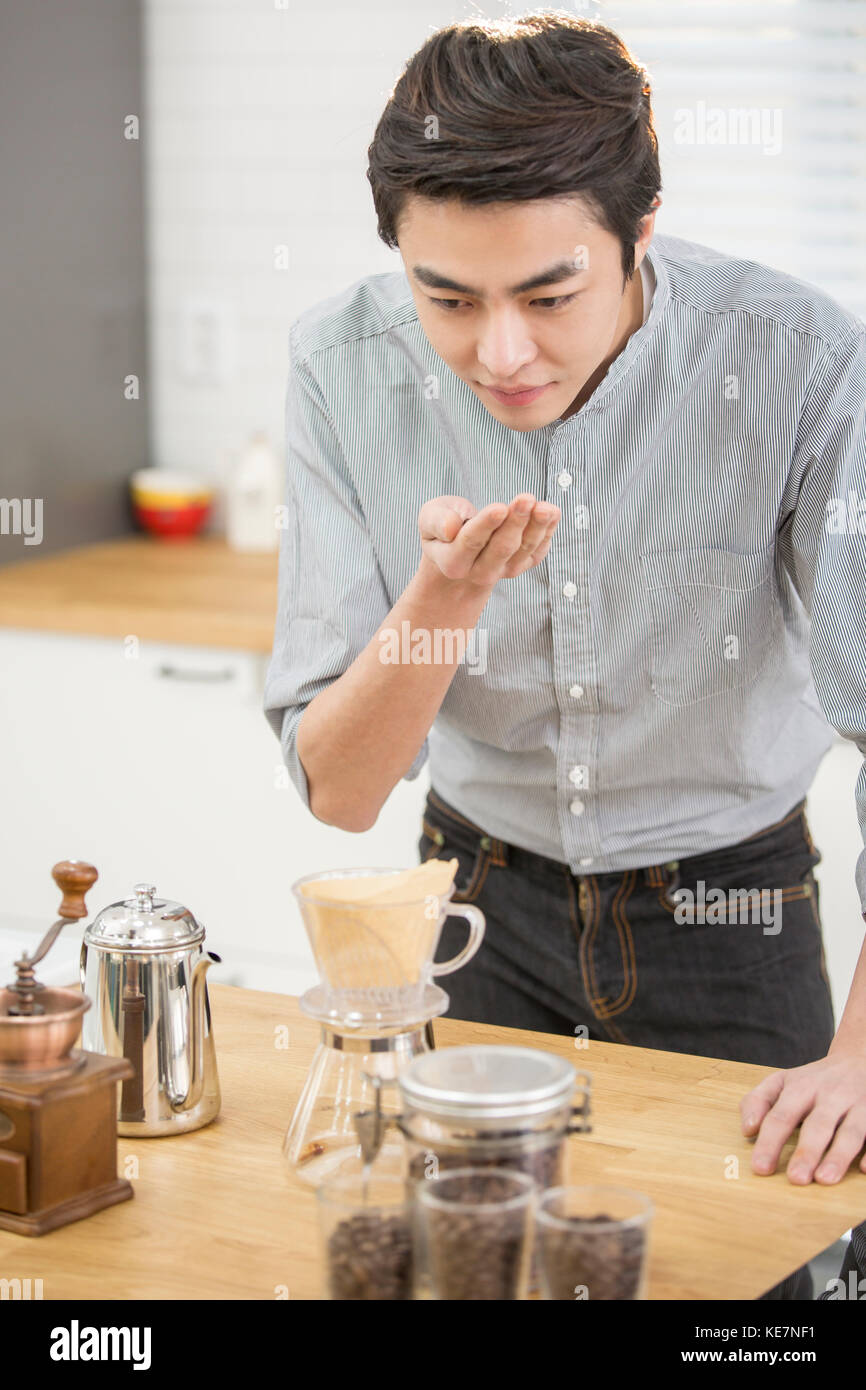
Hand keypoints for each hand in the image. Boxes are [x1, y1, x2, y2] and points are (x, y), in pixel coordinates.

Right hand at [418, 492, 559, 590]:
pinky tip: (553, 514)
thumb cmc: (443, 529)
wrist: (458, 554)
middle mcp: (479, 571)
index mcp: (453, 561)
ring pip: (524, 551)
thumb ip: (435, 521)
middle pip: (501, 548)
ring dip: (537, 527)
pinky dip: (547, 533)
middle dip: (516, 522)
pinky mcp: (521, 565)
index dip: (486, 525)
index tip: (500, 508)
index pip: (470, 542)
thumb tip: (450, 527)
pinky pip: (537, 553)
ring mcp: (503, 571)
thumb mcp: (429, 518)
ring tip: (546, 507)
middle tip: (526, 498)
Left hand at [740, 1047, 865, 1183]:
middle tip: (795, 1179)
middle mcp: (831, 1095)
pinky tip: (864, 1169)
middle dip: (806, 1152)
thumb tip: (747, 1131)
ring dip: (838, 1156)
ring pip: (850, 1131)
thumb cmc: (814, 1080)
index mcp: (801, 1087)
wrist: (859, 1059)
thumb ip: (758, 1101)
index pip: (782, 1116)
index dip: (770, 1142)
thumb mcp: (782, 1081)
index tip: (761, 1168)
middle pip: (817, 1125)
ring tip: (824, 1179)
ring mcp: (859, 1104)